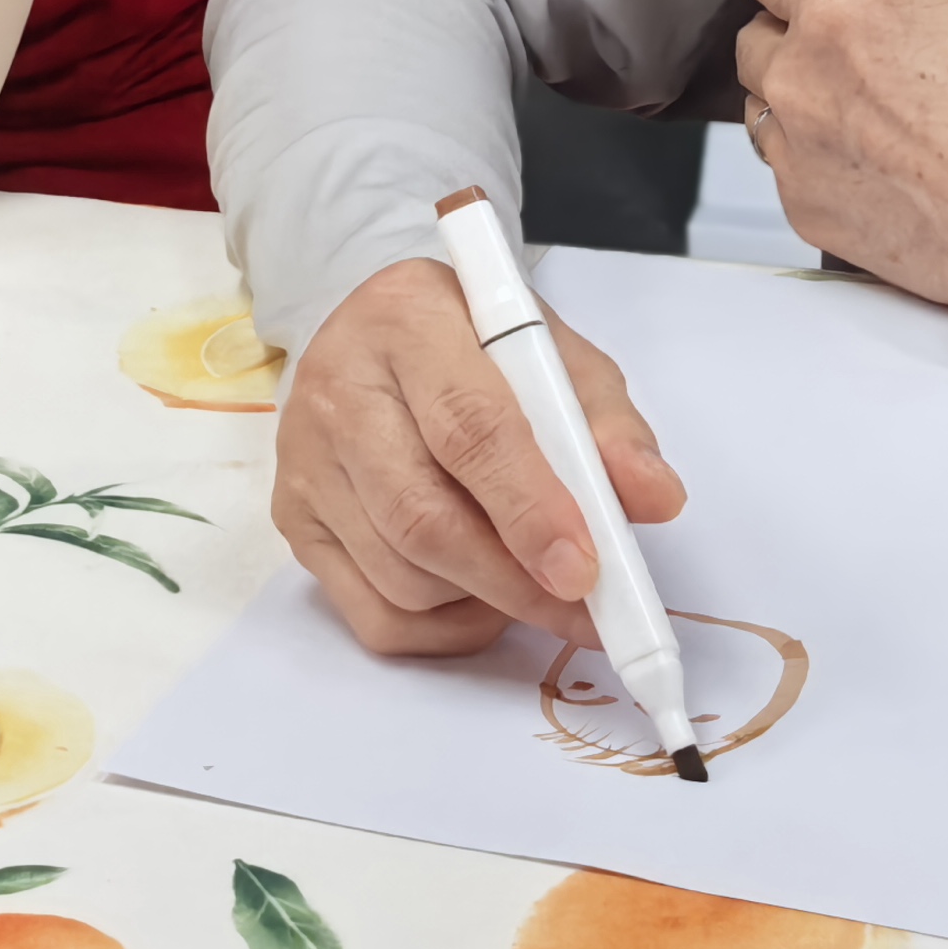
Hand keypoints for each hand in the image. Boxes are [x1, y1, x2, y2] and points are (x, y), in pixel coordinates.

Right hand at [271, 256, 683, 655]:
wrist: (380, 332)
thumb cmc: (476, 344)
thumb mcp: (554, 356)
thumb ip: (607, 424)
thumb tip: (654, 498)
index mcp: (407, 319)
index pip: (469, 428)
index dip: (531, 507)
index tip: (586, 568)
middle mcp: (337, 386)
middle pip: (422, 515)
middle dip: (514, 579)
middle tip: (583, 608)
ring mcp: (305, 459)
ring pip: (401, 576)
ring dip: (485, 602)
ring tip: (534, 580)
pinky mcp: (294, 518)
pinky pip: (374, 614)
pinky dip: (443, 629)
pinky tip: (481, 597)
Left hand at [721, 0, 947, 318]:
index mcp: (841, 14)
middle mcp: (801, 79)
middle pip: (754, 38)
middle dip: (787, 31)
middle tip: (844, 44)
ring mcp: (796, 148)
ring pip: (762, 106)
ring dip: (792, 96)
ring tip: (859, 109)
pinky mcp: (804, 207)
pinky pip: (785, 167)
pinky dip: (811, 158)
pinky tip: (868, 161)